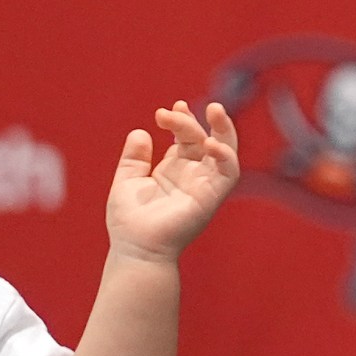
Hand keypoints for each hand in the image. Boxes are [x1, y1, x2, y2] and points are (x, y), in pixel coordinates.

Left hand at [107, 100, 239, 262]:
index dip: (181, 121)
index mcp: (173, 169)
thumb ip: (134, 157)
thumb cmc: (129, 221)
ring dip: (224, 130)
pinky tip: (210, 143)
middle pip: (203, 140)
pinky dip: (225, 156)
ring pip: (225, 152)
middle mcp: (192, 175)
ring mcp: (204, 185)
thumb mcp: (126, 181)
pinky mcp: (212, 197)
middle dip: (196, 120)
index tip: (167, 110)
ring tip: (214, 110)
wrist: (136, 249)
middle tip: (178, 106)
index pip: (185, 138)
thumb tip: (140, 131)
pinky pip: (228, 173)